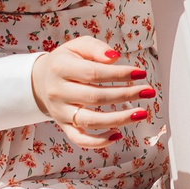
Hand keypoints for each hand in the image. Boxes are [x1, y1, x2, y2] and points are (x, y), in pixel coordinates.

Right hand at [30, 36, 155, 148]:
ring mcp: (60, 112)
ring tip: (141, 113)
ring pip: (90, 121)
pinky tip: (117, 135)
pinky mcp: (64, 126)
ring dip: (119, 119)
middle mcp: (58, 92)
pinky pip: (80, 139)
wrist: (41, 80)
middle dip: (125, 94)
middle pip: (95, 97)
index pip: (93, 73)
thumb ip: (96, 48)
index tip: (141, 73)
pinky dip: (99, 142)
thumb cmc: (66, 61)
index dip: (119, 74)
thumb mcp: (77, 46)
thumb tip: (115, 58)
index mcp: (61, 69)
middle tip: (148, 91)